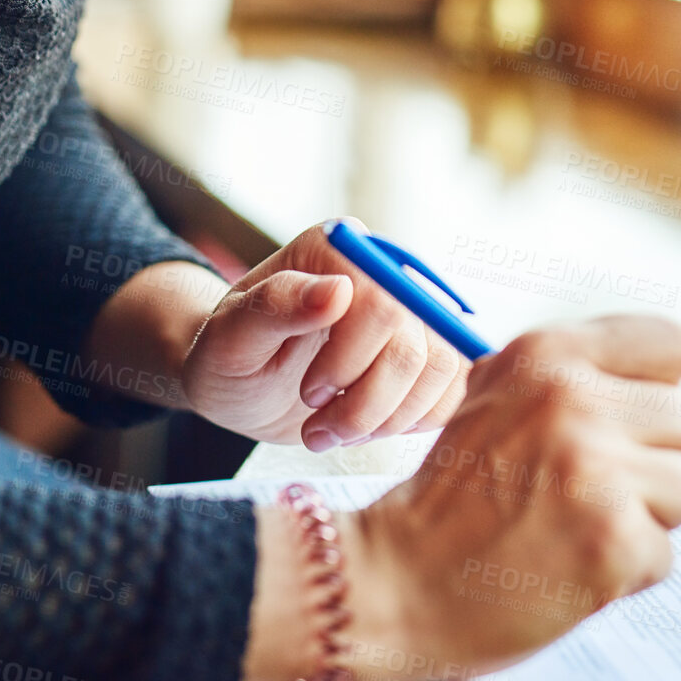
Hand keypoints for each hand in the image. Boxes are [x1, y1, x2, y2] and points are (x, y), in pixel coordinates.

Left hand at [180, 218, 468, 446]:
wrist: (242, 385)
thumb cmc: (227, 356)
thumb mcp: (231, 336)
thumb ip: (278, 306)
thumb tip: (339, 290)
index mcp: (340, 247)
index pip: (383, 303)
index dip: (352, 360)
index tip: (309, 392)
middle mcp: (384, 270)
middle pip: (417, 344)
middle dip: (368, 403)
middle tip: (317, 430)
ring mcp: (413, 310)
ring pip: (442, 370)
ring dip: (390, 419)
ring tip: (335, 432)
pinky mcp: (426, 349)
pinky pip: (454, 388)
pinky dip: (415, 421)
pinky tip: (368, 427)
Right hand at [339, 314, 680, 680]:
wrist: (397, 580)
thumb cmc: (452, 494)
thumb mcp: (495, 394)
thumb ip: (571, 373)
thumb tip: (660, 373)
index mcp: (548, 353)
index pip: (671, 342)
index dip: (657, 386)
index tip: (631, 419)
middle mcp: (575, 400)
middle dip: (654, 460)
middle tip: (596, 488)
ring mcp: (597, 472)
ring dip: (649, 517)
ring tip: (582, 525)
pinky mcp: (612, 543)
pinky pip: (665, 553)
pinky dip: (626, 571)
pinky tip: (572, 566)